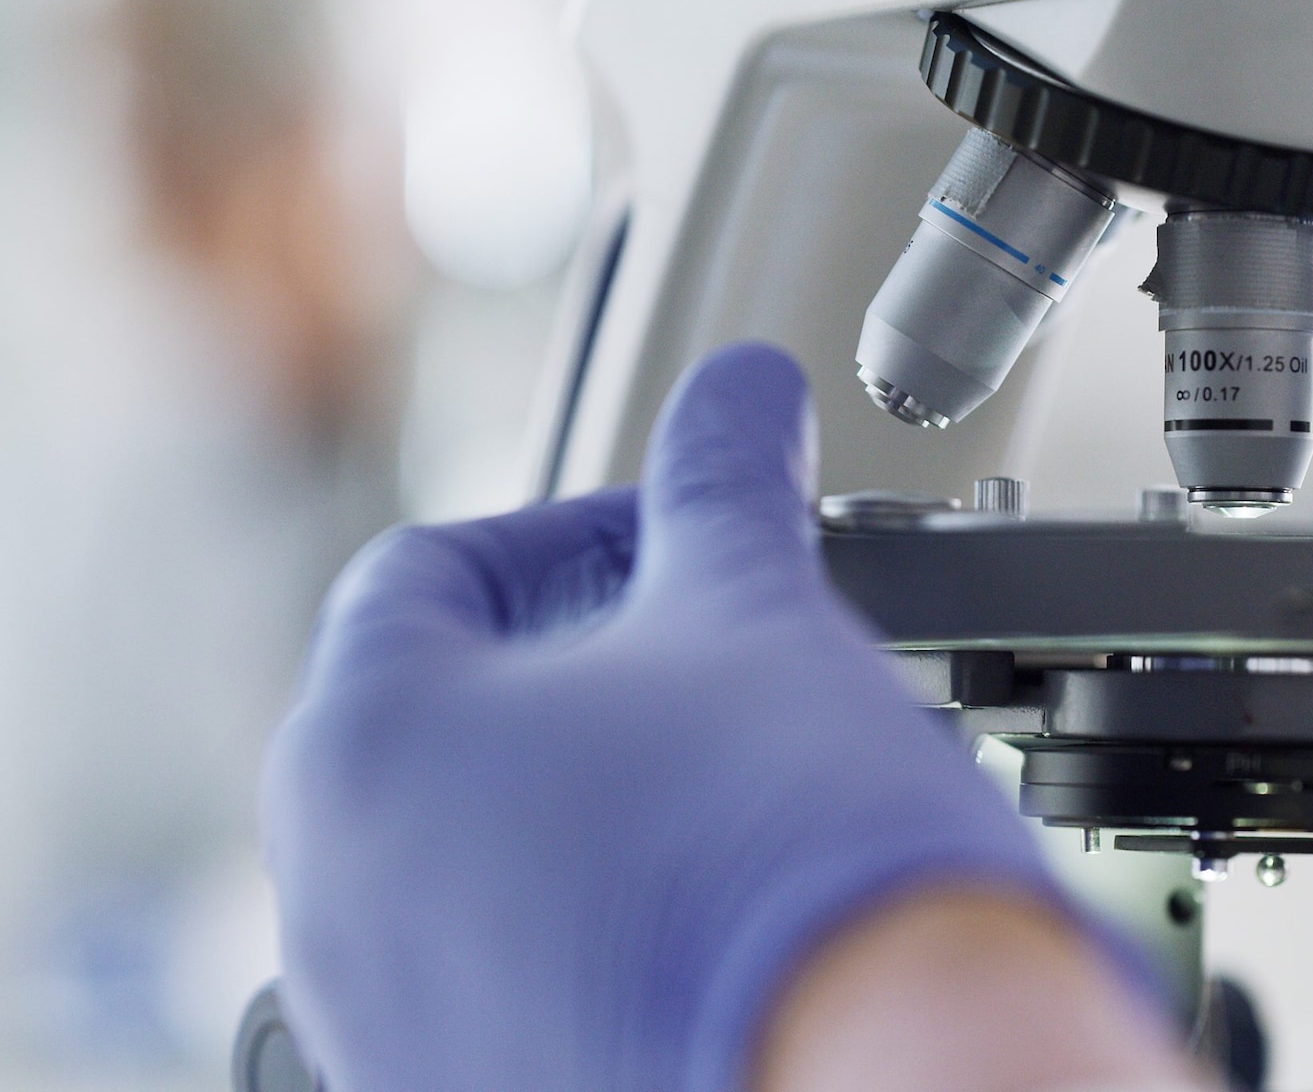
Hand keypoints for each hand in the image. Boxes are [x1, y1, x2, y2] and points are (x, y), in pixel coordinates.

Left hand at [262, 344, 1180, 1091]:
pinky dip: (598, 918)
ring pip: (482, 853)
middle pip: (449, 718)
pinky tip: (721, 912)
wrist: (873, 1074)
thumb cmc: (790, 856)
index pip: (432, 573)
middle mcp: (332, 897)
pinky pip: (512, 969)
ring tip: (737, 793)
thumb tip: (741, 396)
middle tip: (720, 662)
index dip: (576, 530)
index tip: (680, 544)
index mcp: (364, 744)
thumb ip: (726, 481)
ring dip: (597, 796)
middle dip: (591, 667)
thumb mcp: (757, 612)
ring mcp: (388, 1019)